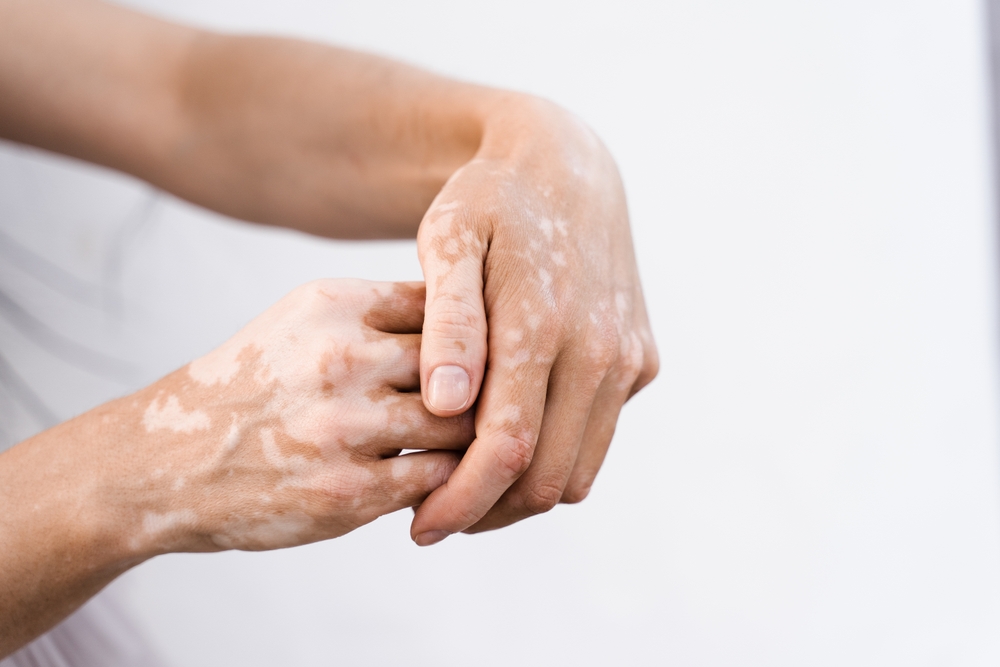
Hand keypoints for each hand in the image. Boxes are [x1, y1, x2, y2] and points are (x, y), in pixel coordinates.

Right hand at [114, 279, 472, 553]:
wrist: (169, 460)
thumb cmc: (256, 384)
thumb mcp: (304, 321)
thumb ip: (381, 314)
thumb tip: (475, 316)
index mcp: (334, 305)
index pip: (447, 305)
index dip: (475, 332)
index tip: (485, 352)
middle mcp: (340, 359)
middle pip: (464, 364)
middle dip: (484, 386)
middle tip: (495, 402)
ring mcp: (344, 428)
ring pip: (460, 425)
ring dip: (469, 436)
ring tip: (468, 440)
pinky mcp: (347, 493)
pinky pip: (436, 479)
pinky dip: (446, 479)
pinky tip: (435, 476)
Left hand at [412, 98, 658, 544]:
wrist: (565, 165)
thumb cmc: (487, 201)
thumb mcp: (447, 239)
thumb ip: (449, 321)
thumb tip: (447, 404)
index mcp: (544, 322)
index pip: (505, 450)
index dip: (460, 502)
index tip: (420, 528)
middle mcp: (600, 349)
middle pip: (544, 478)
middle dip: (487, 512)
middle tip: (433, 515)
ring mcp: (628, 358)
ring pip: (578, 470)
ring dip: (522, 495)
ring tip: (465, 486)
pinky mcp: (642, 361)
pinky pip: (597, 438)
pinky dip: (554, 457)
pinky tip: (506, 440)